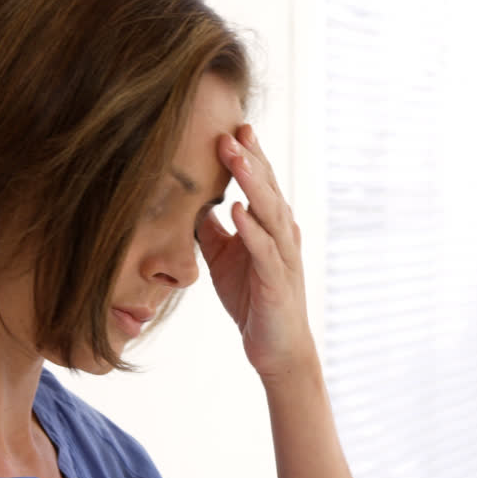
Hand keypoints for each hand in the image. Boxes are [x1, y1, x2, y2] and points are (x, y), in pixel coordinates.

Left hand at [195, 124, 317, 379]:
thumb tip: (194, 202)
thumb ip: (212, 230)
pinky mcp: (276, 280)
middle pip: (267, 188)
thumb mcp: (224, 258)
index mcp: (269, 226)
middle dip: (250, 158)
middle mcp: (281, 234)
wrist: (276, 348)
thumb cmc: (252, 299)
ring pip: (269, 211)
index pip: (259, 184)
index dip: (248, 157)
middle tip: (233, 130)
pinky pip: (264, 250)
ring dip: (252, 182)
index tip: (231, 129)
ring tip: (235, 157)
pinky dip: (252, 228)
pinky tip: (238, 210)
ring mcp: (282, 256)